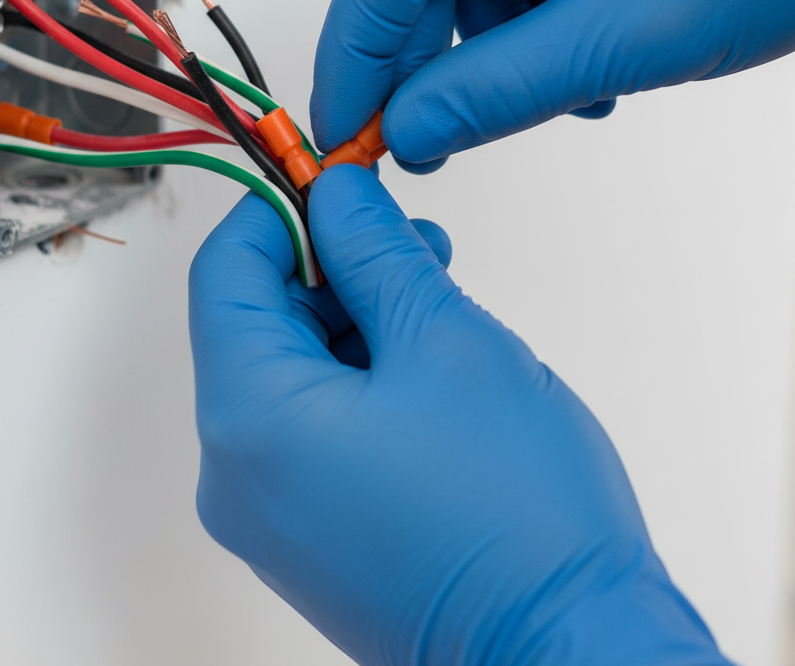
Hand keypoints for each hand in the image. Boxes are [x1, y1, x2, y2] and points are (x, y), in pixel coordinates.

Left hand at [189, 166, 728, 664]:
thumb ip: (376, 249)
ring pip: (288, 372)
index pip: (225, 271)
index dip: (278, 208)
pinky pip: (309, 426)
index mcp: (251, 419)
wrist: (569, 649)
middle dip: (327, 264)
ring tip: (431, 298)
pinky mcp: (311, 535)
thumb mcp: (445, 338)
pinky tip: (424, 364)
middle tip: (405, 237)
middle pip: (254, 322)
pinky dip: (356, 377)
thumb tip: (335, 191)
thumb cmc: (516, 512)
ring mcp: (270, 515)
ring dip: (351, 319)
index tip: (334, 177)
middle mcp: (236, 475)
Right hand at [311, 0, 794, 167]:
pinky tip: (579, 55)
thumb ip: (498, 91)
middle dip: (415, 56)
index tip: (344, 132)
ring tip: (552, 95)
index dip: (352, 56)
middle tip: (422, 138)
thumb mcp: (624, 37)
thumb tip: (405, 129)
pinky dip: (529, 13)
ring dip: (485, 41)